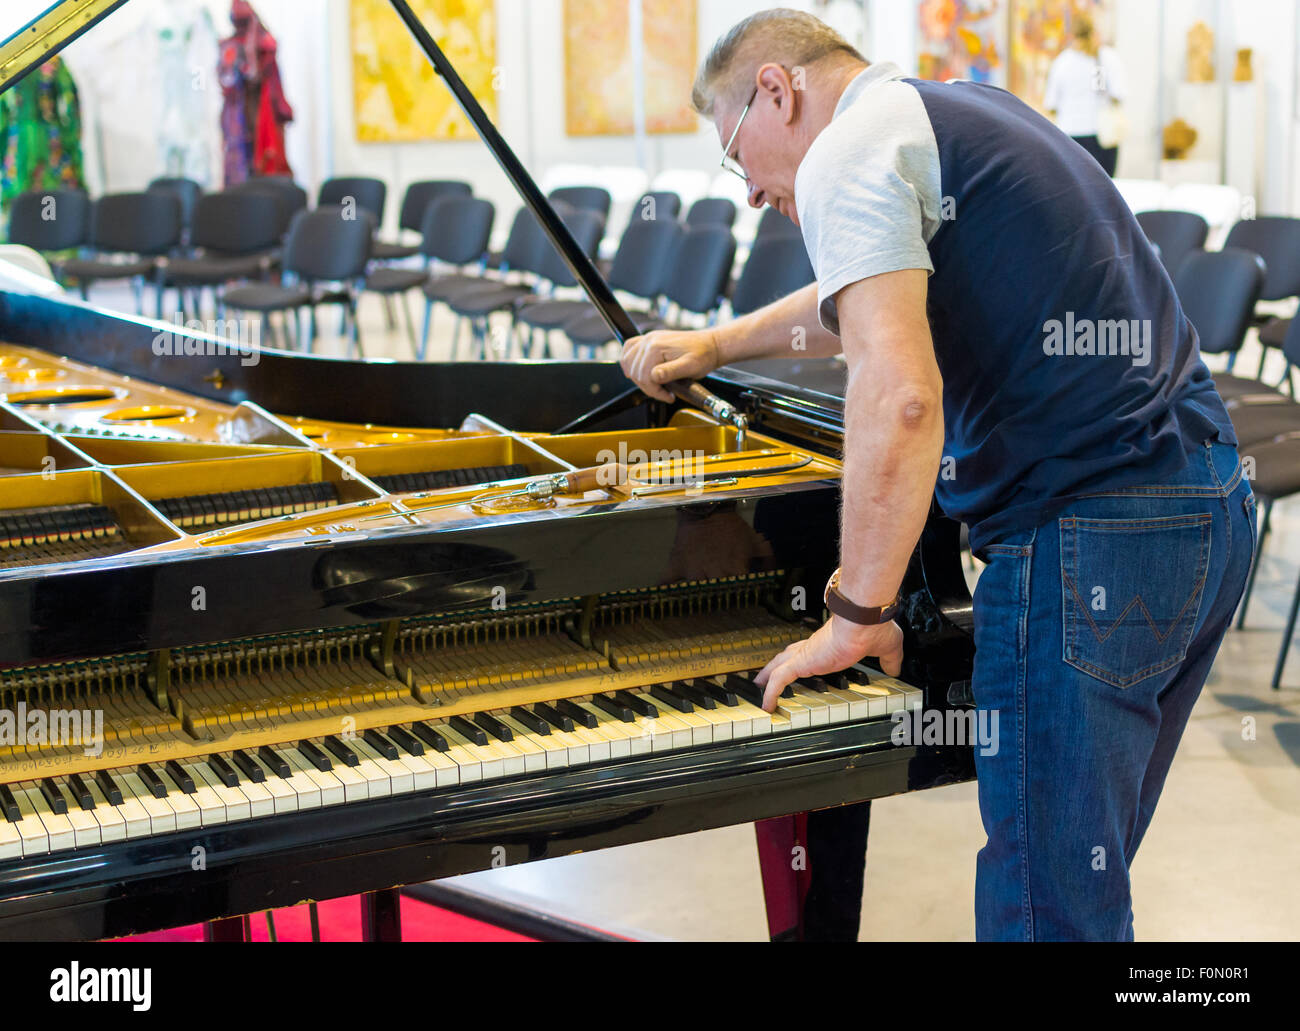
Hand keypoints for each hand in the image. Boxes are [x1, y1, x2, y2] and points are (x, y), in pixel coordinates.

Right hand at [620, 328, 721, 402]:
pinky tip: (638, 370)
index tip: (669, 396)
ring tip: (655, 384)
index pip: (644, 376)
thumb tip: (654, 377)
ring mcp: (648, 339)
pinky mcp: (649, 340)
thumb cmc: (703, 355)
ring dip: (638, 377)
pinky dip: (630, 362)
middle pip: (635, 371)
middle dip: (648, 387)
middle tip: (664, 392)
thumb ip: (671, 372)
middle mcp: (649, 340)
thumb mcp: (691, 367)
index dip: (655, 391)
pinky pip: (629, 350)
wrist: (710, 345)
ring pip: (628, 362)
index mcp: (657, 347)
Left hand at [754, 616, 902, 711]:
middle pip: (788, 655)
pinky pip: (780, 680)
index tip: (798, 665)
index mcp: (831, 642)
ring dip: (767, 676)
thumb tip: (895, 669)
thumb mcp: (887, 648)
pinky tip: (766, 704)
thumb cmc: (873, 627)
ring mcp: (807, 653)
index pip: (811, 649)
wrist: (865, 619)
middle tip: (766, 674)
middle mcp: (815, 645)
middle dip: (776, 664)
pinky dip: (771, 692)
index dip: (802, 657)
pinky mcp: (803, 661)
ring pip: (779, 665)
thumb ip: (889, 660)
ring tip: (758, 686)